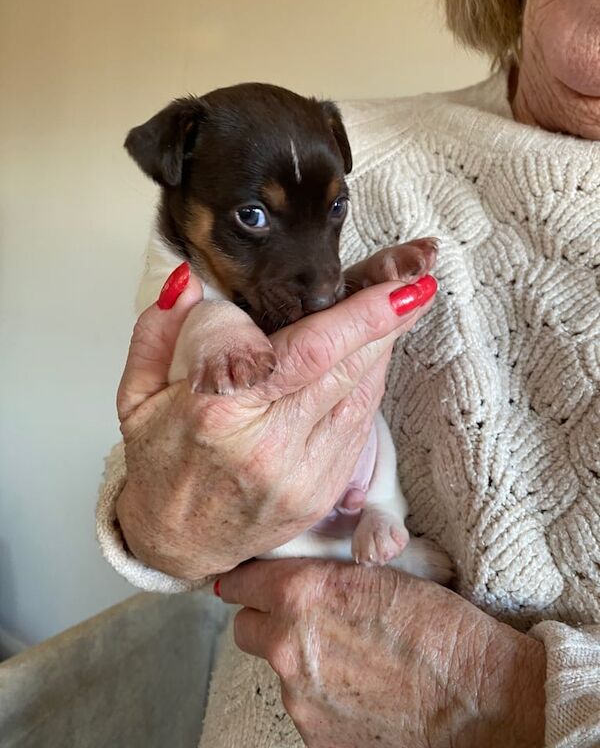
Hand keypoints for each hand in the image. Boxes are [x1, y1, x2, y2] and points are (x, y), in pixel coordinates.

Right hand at [115, 261, 436, 580]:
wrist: (177, 541)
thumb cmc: (159, 464)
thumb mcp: (135, 393)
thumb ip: (157, 330)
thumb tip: (187, 280)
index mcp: (217, 411)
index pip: (302, 350)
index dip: (354, 315)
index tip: (387, 284)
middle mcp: (266, 444)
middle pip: (344, 366)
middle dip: (388, 319)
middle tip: (417, 280)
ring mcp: (300, 473)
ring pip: (361, 394)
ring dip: (385, 348)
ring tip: (406, 307)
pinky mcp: (320, 492)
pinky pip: (359, 428)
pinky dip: (371, 386)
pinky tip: (375, 357)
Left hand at [220, 560, 545, 747]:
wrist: (481, 699)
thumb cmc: (442, 627)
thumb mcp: (378, 574)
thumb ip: (324, 574)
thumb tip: (297, 574)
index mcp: (302, 595)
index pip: (240, 582)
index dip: (248, 580)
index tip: (253, 582)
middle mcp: (288, 647)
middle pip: (248, 629)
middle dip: (268, 621)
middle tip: (305, 619)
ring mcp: (300, 700)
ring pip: (279, 671)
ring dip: (301, 661)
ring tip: (353, 659)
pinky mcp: (316, 741)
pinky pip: (305, 708)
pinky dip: (323, 698)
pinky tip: (363, 692)